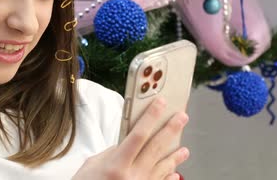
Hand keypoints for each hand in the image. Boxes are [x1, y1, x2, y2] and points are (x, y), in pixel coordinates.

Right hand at [72, 98, 189, 179]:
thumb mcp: (92, 166)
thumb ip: (112, 152)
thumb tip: (129, 142)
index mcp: (116, 166)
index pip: (138, 135)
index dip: (151, 117)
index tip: (160, 103)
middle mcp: (132, 177)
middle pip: (156, 148)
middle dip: (171, 129)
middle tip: (182, 117)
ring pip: (163, 167)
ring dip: (175, 157)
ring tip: (184, 149)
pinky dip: (169, 178)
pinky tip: (175, 172)